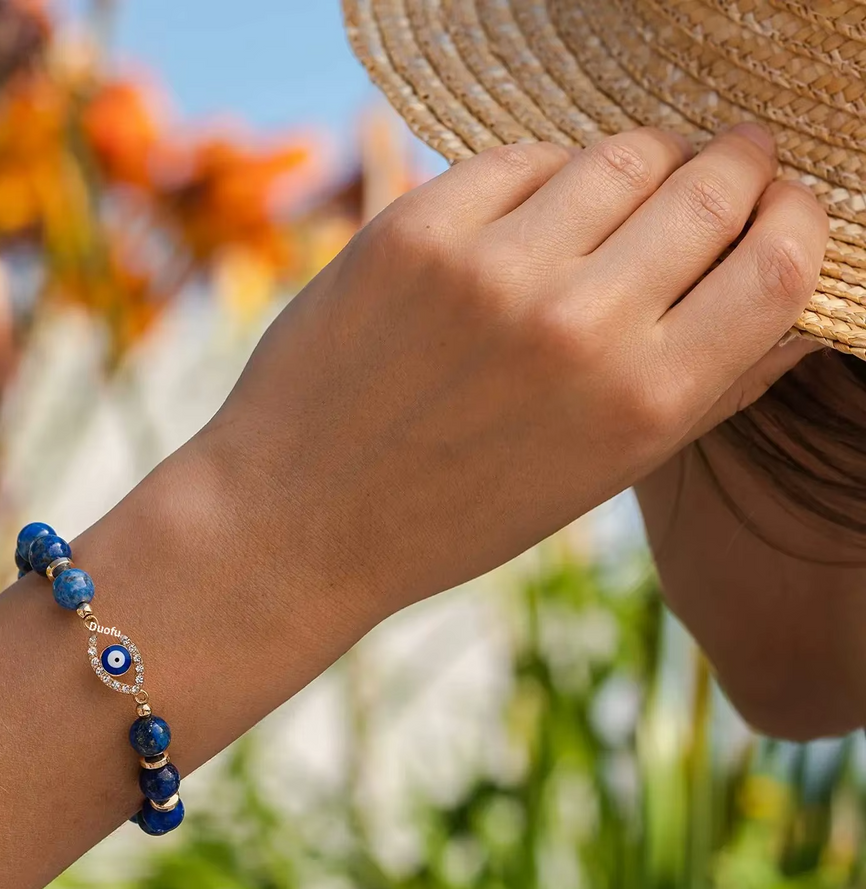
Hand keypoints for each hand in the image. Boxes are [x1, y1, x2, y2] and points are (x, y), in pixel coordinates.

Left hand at [201, 123, 827, 631]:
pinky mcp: (414, 232)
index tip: (784, 206)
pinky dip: (540, 176)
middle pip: (710, 188)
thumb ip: (707, 390)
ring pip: (619, 155)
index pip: (782, 261)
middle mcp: (578, 326)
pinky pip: (518, 159)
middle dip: (735, 166)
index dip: (797, 217)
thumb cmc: (454, 513)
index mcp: (643, 404)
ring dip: (643, 160)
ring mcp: (491, 269)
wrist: (299, 520)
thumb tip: (801, 308)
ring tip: (628, 189)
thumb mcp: (596, 478)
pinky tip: (530, 213)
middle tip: (728, 164)